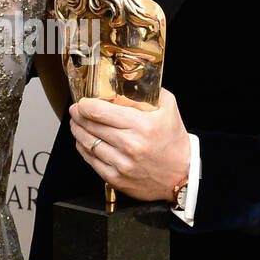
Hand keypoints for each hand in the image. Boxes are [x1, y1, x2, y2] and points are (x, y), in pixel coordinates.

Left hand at [69, 87, 189, 203]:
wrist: (183, 175)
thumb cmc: (174, 142)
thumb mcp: (169, 109)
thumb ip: (152, 92)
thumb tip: (132, 80)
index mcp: (141, 126)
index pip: (101, 112)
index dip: (85, 105)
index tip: (82, 102)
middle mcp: (130, 145)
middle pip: (91, 126)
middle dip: (78, 116)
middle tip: (76, 110)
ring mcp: (122, 164)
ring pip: (87, 144)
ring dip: (78, 131)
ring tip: (76, 124)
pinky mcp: (117, 178)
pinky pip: (91, 161)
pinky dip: (83, 149)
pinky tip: (83, 142)